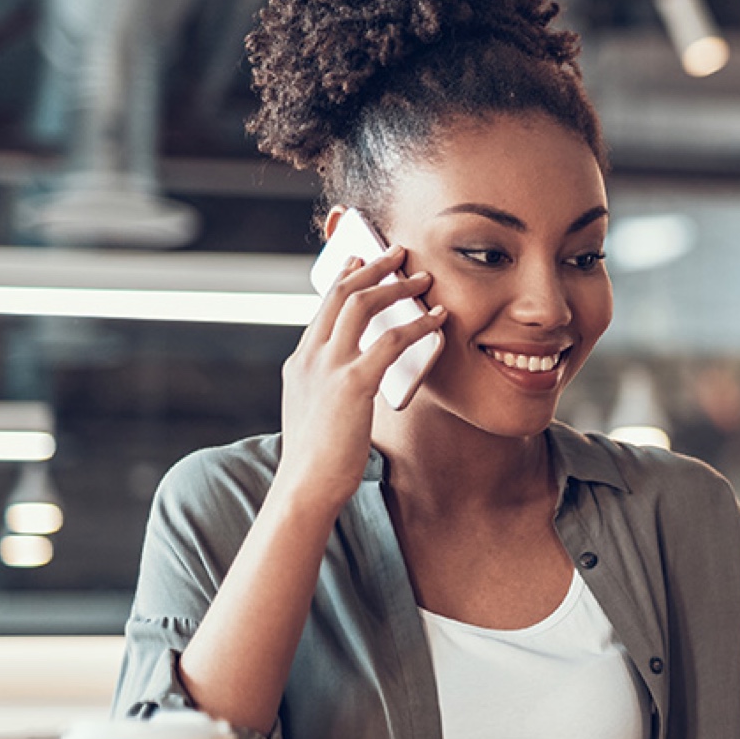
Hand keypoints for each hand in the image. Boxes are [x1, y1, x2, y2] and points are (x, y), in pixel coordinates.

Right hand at [274, 246, 445, 508]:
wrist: (306, 486)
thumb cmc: (319, 459)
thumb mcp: (318, 413)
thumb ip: (332, 388)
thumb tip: (359, 378)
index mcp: (301, 362)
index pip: (323, 307)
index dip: (344, 279)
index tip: (360, 260)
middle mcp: (310, 357)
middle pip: (341, 294)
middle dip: (372, 268)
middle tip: (398, 253)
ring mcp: (328, 368)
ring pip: (363, 306)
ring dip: (396, 286)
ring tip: (424, 278)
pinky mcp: (352, 384)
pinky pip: (390, 341)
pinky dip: (417, 325)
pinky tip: (438, 319)